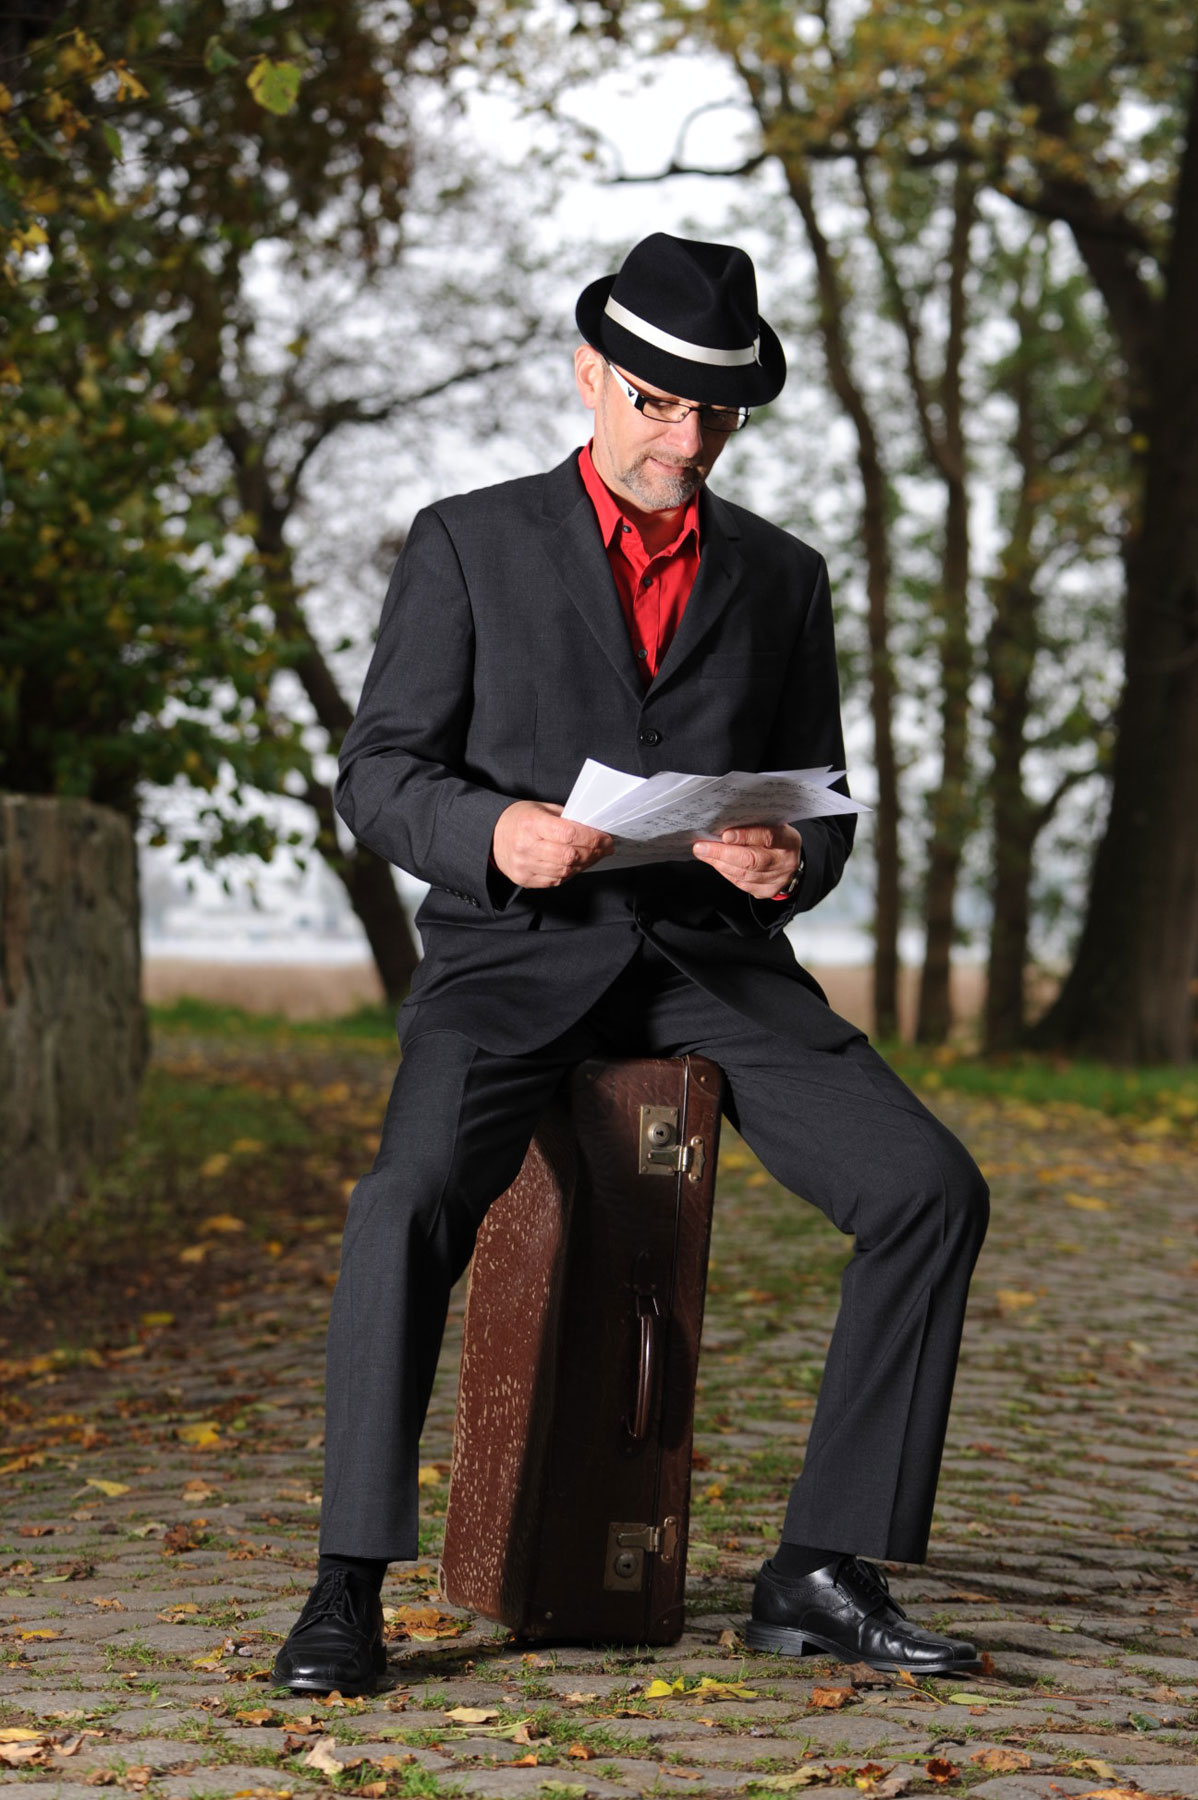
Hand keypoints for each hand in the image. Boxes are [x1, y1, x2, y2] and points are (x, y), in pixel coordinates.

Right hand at [492, 801, 612, 887]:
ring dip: (585, 864)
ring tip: (594, 855)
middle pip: (569, 855)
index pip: (569, 833)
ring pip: (565, 871)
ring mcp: (524, 866)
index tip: (605, 837)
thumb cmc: (520, 820)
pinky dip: (570, 873)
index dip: (592, 837)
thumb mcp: (541, 809)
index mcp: (531, 824)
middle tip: (605, 847)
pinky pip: (556, 881)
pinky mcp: (525, 879)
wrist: (491, 836)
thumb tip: (594, 829)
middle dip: (593, 852)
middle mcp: (526, 846)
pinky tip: (577, 864)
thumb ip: (566, 819)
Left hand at [692, 822, 802, 899]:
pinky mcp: (766, 891)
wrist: (790, 862)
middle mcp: (784, 863)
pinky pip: (741, 883)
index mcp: (788, 841)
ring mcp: (776, 880)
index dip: (746, 836)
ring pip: (742, 874)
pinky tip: (715, 863)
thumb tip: (723, 823)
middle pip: (751, 860)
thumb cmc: (777, 839)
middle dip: (722, 853)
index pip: (768, 837)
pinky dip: (725, 872)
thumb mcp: (773, 826)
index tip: (725, 834)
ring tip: (703, 853)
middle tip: (701, 847)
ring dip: (718, 862)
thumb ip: (754, 825)